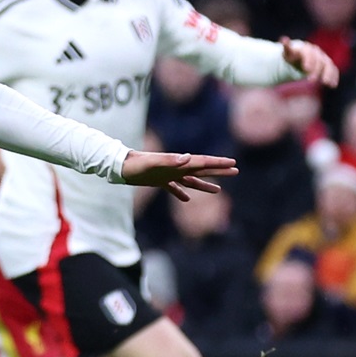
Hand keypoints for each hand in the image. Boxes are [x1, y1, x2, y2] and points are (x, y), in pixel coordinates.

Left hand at [120, 151, 237, 200]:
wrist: (120, 166)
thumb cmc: (136, 165)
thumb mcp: (153, 163)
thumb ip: (171, 161)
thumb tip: (188, 157)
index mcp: (179, 163)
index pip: (203, 162)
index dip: (218, 163)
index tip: (233, 164)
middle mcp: (176, 167)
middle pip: (202, 169)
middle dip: (219, 170)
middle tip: (235, 170)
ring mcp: (168, 175)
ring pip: (191, 180)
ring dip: (205, 184)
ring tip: (218, 190)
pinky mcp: (159, 181)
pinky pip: (174, 188)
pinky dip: (182, 193)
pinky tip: (186, 199)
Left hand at [279, 37, 339, 86]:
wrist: (299, 56)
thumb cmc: (292, 56)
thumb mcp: (288, 53)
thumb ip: (287, 47)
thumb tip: (283, 39)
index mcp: (306, 49)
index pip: (309, 53)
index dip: (309, 61)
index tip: (306, 69)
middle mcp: (317, 52)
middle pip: (319, 60)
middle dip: (316, 70)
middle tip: (311, 81)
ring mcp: (323, 58)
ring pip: (328, 64)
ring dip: (328, 73)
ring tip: (326, 83)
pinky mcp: (328, 65)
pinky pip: (333, 69)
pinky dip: (334, 76)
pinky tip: (333, 85)